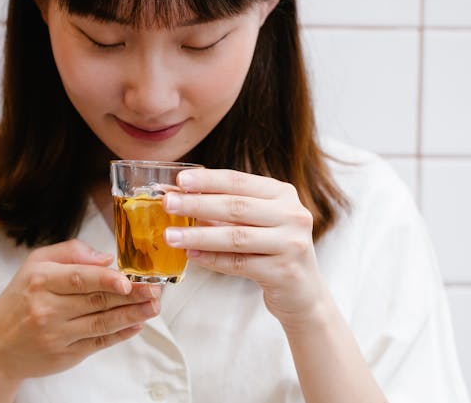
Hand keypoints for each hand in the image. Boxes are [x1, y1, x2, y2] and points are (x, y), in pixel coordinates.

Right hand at [0, 239, 160, 385]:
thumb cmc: (20, 299)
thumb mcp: (35, 264)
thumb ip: (70, 253)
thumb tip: (105, 259)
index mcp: (40, 280)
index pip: (78, 279)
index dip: (106, 279)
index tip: (128, 280)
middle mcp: (47, 308)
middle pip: (96, 301)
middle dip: (131, 296)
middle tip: (155, 290)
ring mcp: (57, 334)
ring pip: (101, 323)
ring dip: (132, 315)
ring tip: (154, 306)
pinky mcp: (66, 355)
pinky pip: (99, 342)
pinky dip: (120, 334)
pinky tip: (137, 324)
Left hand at [162, 168, 327, 327]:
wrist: (302, 291)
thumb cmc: (270, 248)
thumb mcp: (255, 221)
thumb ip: (224, 207)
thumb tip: (178, 195)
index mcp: (283, 194)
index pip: (239, 181)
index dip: (208, 180)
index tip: (179, 180)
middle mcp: (292, 214)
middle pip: (236, 206)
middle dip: (197, 204)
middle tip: (168, 204)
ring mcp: (292, 243)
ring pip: (236, 237)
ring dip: (199, 235)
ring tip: (171, 235)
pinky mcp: (284, 272)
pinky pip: (239, 263)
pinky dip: (212, 259)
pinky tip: (191, 256)